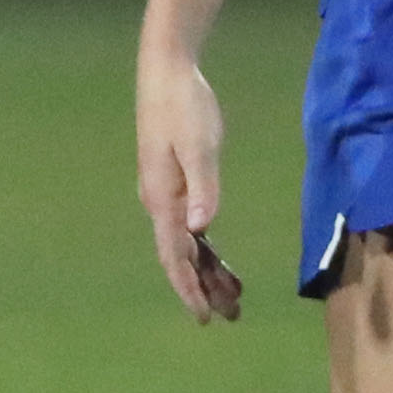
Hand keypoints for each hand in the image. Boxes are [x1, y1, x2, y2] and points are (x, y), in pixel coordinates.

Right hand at [137, 44, 244, 321]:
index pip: (174, 256)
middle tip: (227, 318)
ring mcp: (167, 196)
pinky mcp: (177, 184)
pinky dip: (207, 250)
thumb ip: (202, 186)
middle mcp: (160, 204)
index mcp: (162, 198)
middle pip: (180, 259)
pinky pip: (191, 228)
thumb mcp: (198, 144)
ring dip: (207, 273)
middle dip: (201, 289)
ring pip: (186, 246)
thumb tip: (202, 228)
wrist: (166, 74)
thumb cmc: (183, 106)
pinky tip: (220, 264)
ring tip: (232, 299)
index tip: (203, 316)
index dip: (188, 288)